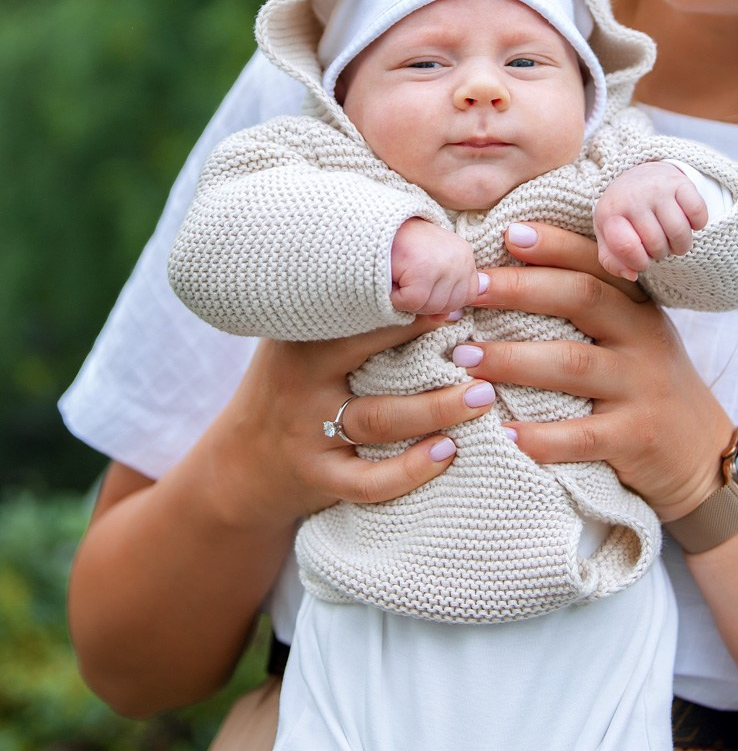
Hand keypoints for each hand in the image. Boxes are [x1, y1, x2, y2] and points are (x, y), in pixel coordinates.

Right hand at [206, 319, 495, 533]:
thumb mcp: (299, 340)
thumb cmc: (290, 385)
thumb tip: (415, 268)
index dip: (408, 306)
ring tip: (482, 398)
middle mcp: (303, 382)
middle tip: (478, 348)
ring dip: (437, 410)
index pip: (357, 315)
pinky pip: (369, 481)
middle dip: (429, 353)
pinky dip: (411, 471)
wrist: (241, 463)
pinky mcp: (320, 478)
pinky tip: (448, 453)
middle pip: (370, 363)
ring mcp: (310, 433)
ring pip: (380, 421)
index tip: (455, 297)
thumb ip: (343, 311)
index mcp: (304, 339)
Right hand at [390, 218, 482, 314]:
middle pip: (450, 305)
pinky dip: (397, 299)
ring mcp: (444, 264)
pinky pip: (413, 303)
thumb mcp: (431, 269)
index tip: (425, 283)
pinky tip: (393, 280)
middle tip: (408, 281)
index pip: (468, 296)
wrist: (378, 224)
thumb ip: (446, 294)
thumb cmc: (403, 247)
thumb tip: (453, 318)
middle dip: (425, 302)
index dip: (443, 298)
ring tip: (401, 278)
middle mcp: (460, 258)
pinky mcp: (423, 269)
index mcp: (465, 256)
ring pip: (431, 307)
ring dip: (410, 301)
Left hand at [467, 222, 732, 520]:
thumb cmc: (648, 388)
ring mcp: (642, 389)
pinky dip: (541, 436)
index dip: (556, 245)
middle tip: (469, 289)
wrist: (702, 457)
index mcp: (639, 310)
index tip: (510, 234)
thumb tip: (514, 274)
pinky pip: (583, 435)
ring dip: (512, 359)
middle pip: (582, 298)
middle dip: (520, 289)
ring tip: (464, 356)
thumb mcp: (636, 339)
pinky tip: (505, 432)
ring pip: (573, 364)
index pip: (598, 264)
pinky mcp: (636, 438)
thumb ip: (593, 309)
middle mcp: (644, 340)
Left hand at [594, 162, 708, 278]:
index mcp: (609, 213)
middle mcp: (633, 197)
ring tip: (672, 238)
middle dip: (661, 253)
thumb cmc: (624, 216)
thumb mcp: (608, 237)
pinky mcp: (681, 182)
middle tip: (657, 243)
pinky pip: (698, 215)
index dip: (638, 262)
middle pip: (658, 245)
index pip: (625, 247)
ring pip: (680, 233)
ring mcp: (657, 188)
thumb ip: (612, 262)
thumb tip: (632, 274)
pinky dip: (697, 225)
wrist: (639, 176)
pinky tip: (686, 221)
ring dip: (681, 245)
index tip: (641, 258)